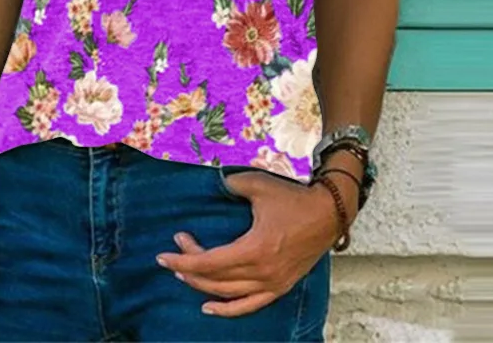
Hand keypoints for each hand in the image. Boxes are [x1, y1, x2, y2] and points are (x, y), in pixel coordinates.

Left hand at [155, 169, 356, 317]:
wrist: (328, 213)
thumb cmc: (293, 198)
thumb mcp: (259, 185)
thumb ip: (232, 185)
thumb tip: (214, 182)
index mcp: (254, 249)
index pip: (210, 262)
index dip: (184, 260)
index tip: (163, 256)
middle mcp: (262, 272)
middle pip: (215, 279)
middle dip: (189, 268)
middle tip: (175, 251)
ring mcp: (272, 283)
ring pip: (228, 294)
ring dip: (203, 286)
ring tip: (184, 274)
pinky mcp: (280, 287)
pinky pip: (249, 305)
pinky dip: (227, 309)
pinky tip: (209, 307)